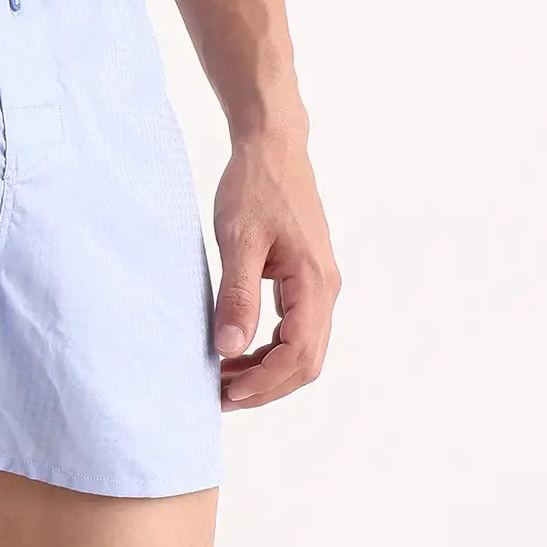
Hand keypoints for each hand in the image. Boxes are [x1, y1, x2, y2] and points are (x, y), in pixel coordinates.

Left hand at [212, 121, 339, 409]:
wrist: (273, 147)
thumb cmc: (255, 186)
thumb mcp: (239, 240)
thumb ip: (237, 295)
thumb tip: (230, 347)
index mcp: (314, 281)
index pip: (299, 354)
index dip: (264, 382)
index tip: (227, 393)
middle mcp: (325, 289)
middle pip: (306, 362)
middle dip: (266, 387)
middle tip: (221, 399)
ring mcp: (319, 286)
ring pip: (303, 350)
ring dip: (267, 372)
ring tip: (224, 381)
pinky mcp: (306, 280)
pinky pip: (296, 330)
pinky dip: (270, 351)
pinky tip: (238, 353)